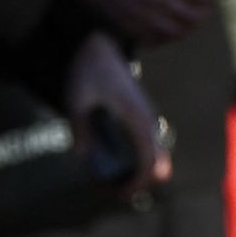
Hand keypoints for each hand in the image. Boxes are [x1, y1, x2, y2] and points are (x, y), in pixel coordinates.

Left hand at [66, 31, 171, 194]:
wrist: (100, 42)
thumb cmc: (88, 69)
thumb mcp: (77, 99)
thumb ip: (80, 130)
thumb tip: (84, 158)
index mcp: (138, 119)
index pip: (149, 162)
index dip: (137, 183)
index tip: (119, 194)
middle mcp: (148, 120)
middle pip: (159, 162)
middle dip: (140, 182)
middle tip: (115, 192)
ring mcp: (146, 117)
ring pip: (155, 154)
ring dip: (139, 171)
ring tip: (112, 181)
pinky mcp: (140, 114)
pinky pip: (148, 144)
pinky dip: (138, 159)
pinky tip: (116, 162)